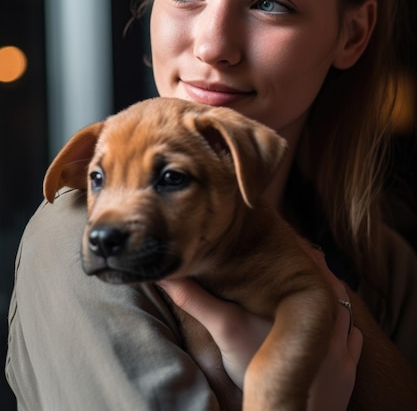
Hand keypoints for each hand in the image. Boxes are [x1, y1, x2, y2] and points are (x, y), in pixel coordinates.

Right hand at [158, 243, 362, 410]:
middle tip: (292, 257)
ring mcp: (344, 345)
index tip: (283, 239)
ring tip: (308, 285)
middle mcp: (331, 319)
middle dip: (311, 268)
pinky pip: (353, 337)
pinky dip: (341, 325)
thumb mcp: (226, 329)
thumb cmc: (260, 372)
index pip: (309, 261)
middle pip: (328, 280)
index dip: (296, 248)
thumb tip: (167, 274)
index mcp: (308, 302)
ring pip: (343, 305)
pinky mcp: (348, 369)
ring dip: (328, 294)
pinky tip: (326, 324)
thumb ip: (198, 300)